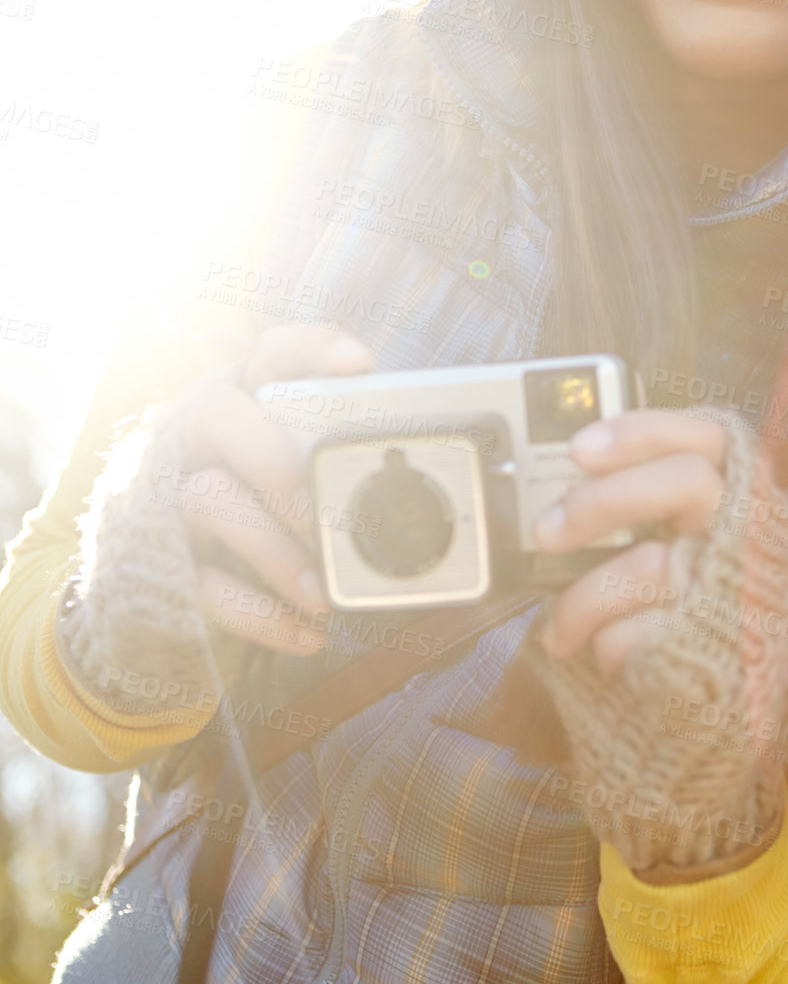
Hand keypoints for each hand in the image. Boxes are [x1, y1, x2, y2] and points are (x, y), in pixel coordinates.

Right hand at [172, 325, 374, 655]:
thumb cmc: (259, 522)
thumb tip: (433, 495)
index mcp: (245, 407)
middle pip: (215, 411)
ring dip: (272, 551)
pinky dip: (260, 614)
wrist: (160, 595)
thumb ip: (340, 473)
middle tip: (312, 508)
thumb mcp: (294, 483)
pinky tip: (306, 635)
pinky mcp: (160, 563)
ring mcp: (170, 499)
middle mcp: (199, 440)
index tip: (361, 363)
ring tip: (322, 596)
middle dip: (269, 455)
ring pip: (208, 498)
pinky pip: (203, 584)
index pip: (271, 355)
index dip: (312, 348)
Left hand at [533, 408, 728, 674]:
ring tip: (558, 627)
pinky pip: (640, 634)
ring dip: (583, 600)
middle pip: (688, 481)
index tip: (578, 450)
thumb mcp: (680, 541)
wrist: (727, 696)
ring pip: (651, 567)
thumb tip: (558, 487)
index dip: (643, 432)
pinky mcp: (716, 645)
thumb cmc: (686, 600)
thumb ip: (642, 501)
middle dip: (604, 500)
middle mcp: (749, 533)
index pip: (707, 437)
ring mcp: (738, 588)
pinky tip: (596, 653)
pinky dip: (604, 645)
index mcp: (738, 496)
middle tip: (546, 531)